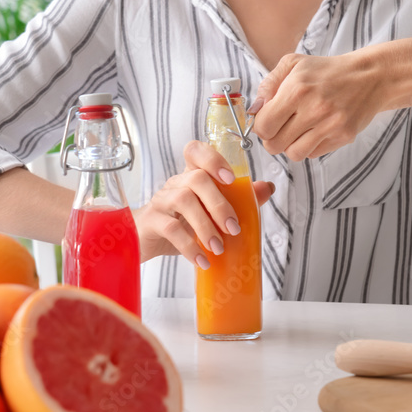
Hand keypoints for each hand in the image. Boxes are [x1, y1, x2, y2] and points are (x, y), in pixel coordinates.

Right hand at [133, 139, 274, 267]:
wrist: (144, 240)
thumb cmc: (179, 223)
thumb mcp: (208, 212)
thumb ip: (238, 199)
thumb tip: (267, 187)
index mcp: (190, 176)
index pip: (196, 151)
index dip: (213, 159)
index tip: (231, 178)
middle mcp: (175, 184)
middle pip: (197, 178)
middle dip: (219, 204)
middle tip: (233, 229)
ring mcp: (161, 201)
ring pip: (183, 199)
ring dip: (206, 226)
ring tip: (218, 248)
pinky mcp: (151, 222)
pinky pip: (170, 228)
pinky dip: (190, 246)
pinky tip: (202, 260)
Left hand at [250, 50, 385, 159]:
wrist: (369, 77)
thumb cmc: (327, 71)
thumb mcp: (293, 64)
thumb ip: (268, 85)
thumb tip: (254, 111)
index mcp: (297, 89)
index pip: (264, 125)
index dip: (260, 125)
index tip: (267, 119)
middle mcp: (314, 109)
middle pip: (275, 144)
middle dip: (272, 138)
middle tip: (279, 127)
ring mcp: (330, 126)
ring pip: (294, 154)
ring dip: (290, 145)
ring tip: (297, 130)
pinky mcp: (343, 137)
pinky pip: (313, 153)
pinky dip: (309, 146)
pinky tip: (315, 130)